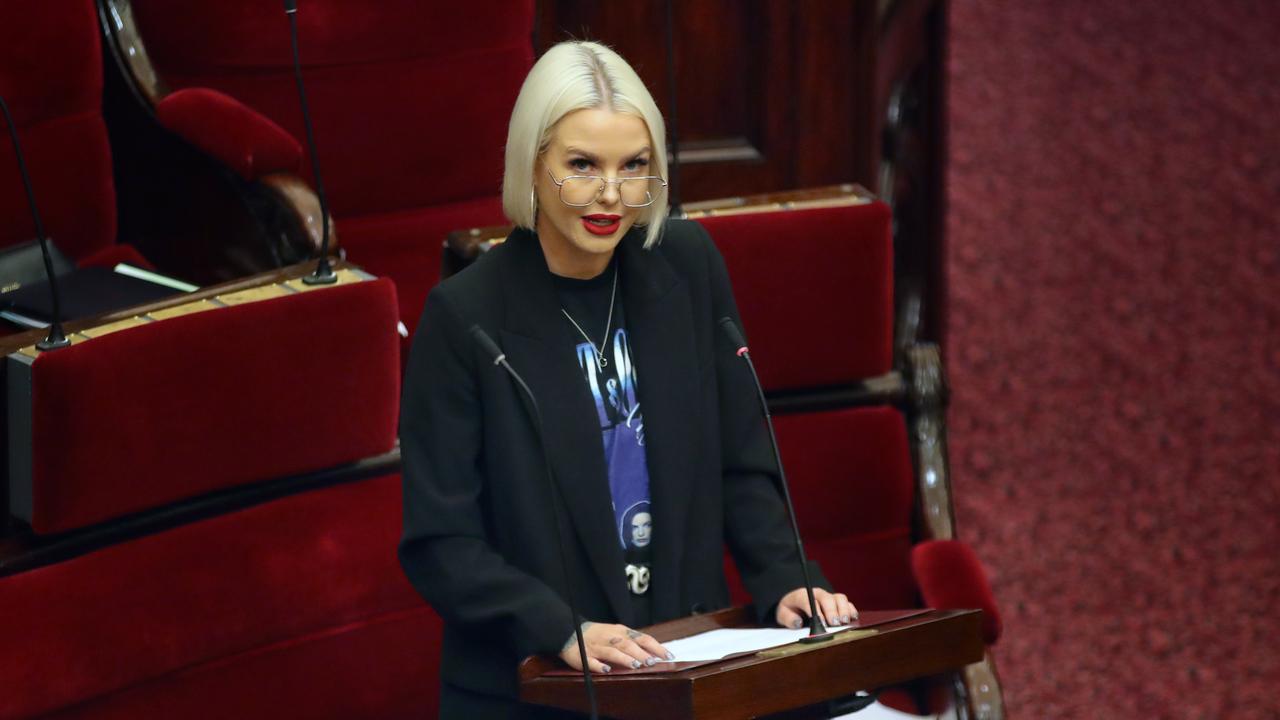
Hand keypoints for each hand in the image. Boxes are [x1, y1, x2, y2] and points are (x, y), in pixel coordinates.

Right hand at [559, 622, 674, 672]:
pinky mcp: (583, 656)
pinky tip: (607, 670)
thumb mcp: (618, 633)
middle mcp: (610, 638)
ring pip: (612, 652)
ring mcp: (597, 647)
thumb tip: (655, 652)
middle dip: (641, 653)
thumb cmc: (599, 634)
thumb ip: (634, 642)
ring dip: (624, 658)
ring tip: (635, 665)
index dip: (655, 647)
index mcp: (620, 632)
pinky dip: (599, 665)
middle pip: (628, 644)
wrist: (570, 630)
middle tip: (653, 662)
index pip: (642, 638)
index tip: (668, 656)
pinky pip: (591, 661)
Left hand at [775, 587, 857, 628]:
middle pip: (827, 598)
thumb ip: (788, 618)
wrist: (795, 602)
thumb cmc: (790, 609)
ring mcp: (829, 597)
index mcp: (802, 595)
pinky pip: (847, 603)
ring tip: (844, 622)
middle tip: (834, 624)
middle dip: (832, 611)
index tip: (821, 623)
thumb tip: (798, 622)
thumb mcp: (782, 614)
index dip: (816, 612)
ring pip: (840, 598)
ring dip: (844, 610)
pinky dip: (851, 610)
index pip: (809, 601)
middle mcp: (818, 594)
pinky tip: (852, 619)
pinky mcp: (838, 603)